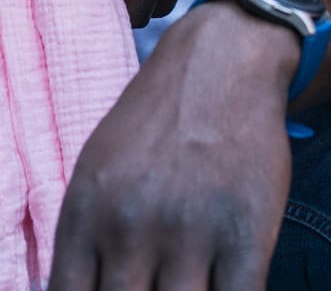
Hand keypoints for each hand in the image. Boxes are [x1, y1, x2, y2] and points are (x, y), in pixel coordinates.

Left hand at [49, 0, 297, 290]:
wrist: (223, 61)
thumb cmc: (156, 123)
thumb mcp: (97, 172)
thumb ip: (83, 241)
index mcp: (87, 215)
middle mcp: (131, 227)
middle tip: (150, 288)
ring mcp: (190, 233)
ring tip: (182, 286)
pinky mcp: (246, 236)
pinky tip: (220, 288)